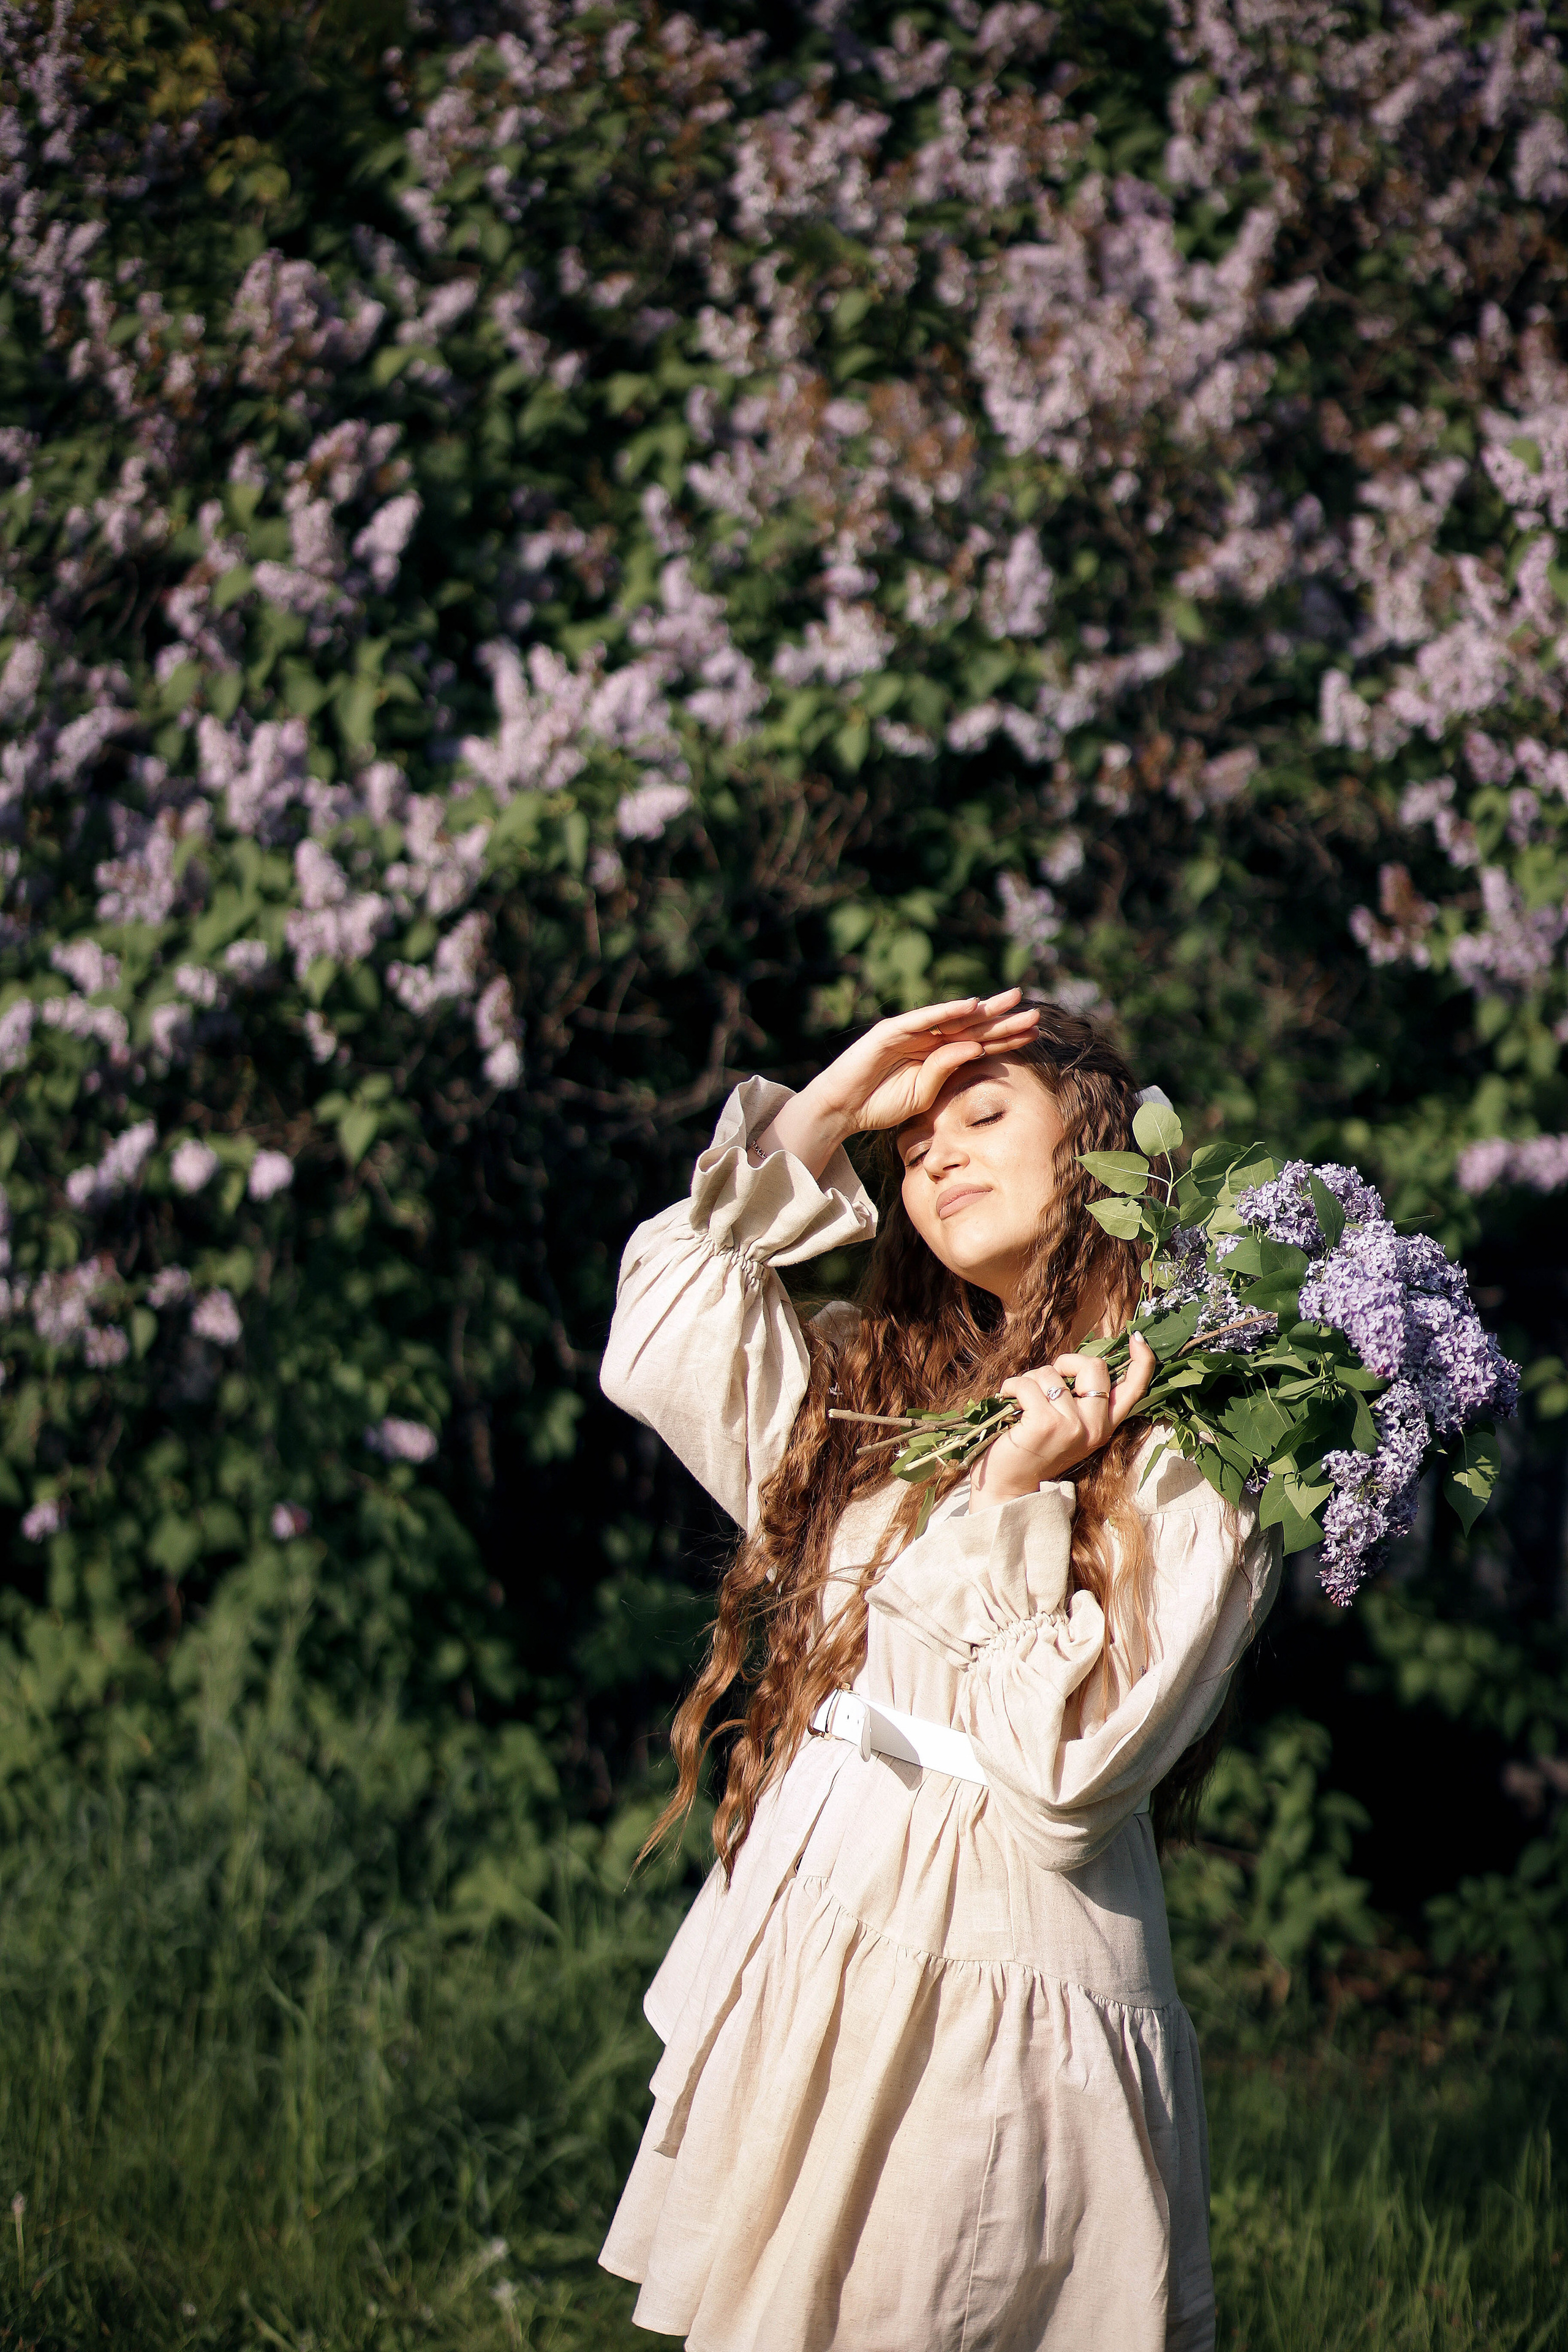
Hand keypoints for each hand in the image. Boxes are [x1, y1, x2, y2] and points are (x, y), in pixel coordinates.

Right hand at [754, 992, 1040, 1177]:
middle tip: (1035, 1012)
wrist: (842, 1109)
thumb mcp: (924, 1094)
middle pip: (972, 1027)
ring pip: (953, 1018)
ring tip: (1012, 1001)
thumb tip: (976, 1048)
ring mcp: (909, 1031)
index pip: (977, 1043)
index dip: (1005, 1039)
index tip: (1034, 1034)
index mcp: (937, 1055)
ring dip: (983, 1010)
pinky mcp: (891, 1030)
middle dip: (1003, 1020)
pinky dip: (946, 1011)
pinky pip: (923, 1019)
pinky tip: (971, 1005)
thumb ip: (946, 1071)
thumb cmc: (880, 1104)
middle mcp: (927, 1038)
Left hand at [970, 1335, 1157, 1507]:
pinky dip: (1011, 1386)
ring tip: (1022, 1403)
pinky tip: (1007, 1400)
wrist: (1007, 1488)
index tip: (1137, 1338)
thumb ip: (1079, 1399)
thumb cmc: (1033, 1450)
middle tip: (1046, 1379)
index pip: (1134, 1389)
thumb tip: (1076, 1362)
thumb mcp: (1067, 1426)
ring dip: (1030, 1380)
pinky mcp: (1045, 1424)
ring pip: (1052, 1374)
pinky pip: (1028, 1383)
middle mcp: (1095, 1427)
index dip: (1141, 1360)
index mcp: (1104, 1426)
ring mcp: (1072, 1426)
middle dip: (1066, 1361)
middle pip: (1095, 1366)